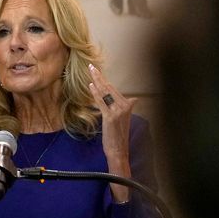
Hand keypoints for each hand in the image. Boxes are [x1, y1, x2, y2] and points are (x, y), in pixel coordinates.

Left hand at [88, 64, 136, 200]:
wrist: (119, 151)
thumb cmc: (117, 136)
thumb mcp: (122, 120)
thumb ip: (121, 108)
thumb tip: (126, 100)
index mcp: (128, 105)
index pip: (114, 89)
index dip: (105, 80)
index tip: (97, 72)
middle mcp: (125, 106)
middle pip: (110, 88)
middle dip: (100, 76)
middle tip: (91, 66)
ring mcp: (118, 111)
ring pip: (106, 93)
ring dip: (97, 81)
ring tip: (90, 71)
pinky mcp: (110, 117)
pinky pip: (101, 102)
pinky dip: (96, 93)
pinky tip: (91, 86)